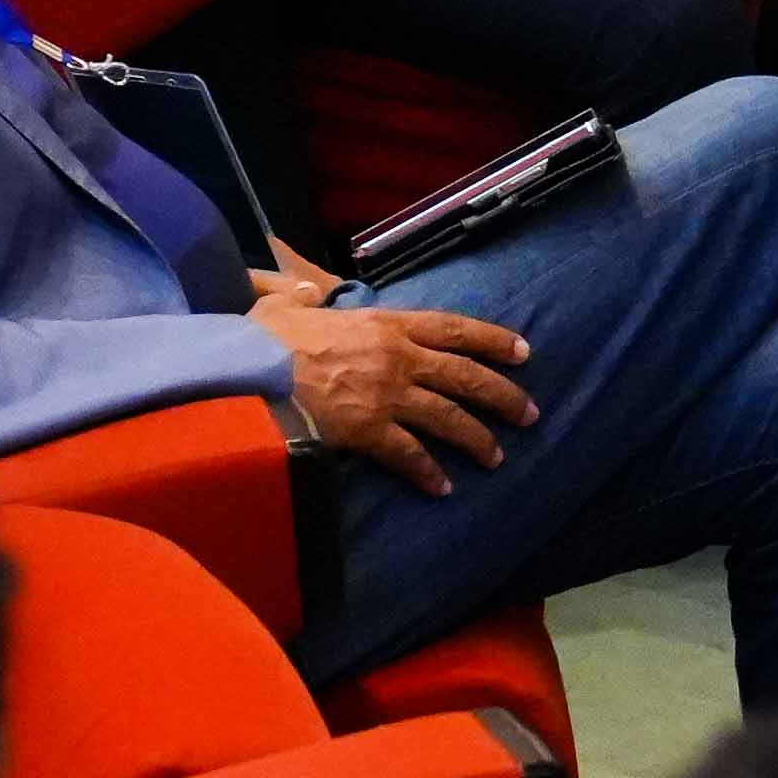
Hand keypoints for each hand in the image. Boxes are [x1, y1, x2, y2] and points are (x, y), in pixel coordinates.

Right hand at [262, 296, 535, 493]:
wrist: (247, 371)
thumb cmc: (263, 338)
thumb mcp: (287, 305)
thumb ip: (302, 296)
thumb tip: (300, 288)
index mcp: (386, 323)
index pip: (453, 328)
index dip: (492, 340)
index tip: (524, 352)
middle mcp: (398, 357)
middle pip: (465, 376)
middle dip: (503, 396)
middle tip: (531, 414)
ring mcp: (386, 395)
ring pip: (448, 417)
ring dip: (477, 439)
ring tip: (497, 458)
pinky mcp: (368, 431)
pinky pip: (409, 455)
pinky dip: (429, 473)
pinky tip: (444, 489)